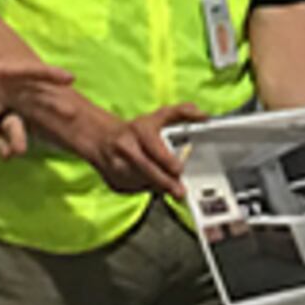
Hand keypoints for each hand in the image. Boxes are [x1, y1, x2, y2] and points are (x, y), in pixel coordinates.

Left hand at [0, 52, 69, 145]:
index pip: (26, 73)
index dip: (47, 75)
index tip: (69, 78)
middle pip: (30, 99)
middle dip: (49, 105)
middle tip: (70, 113)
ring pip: (15, 124)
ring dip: (19, 135)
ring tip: (17, 148)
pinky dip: (3, 147)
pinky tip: (4, 153)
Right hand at [42, 94, 194, 197]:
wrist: (101, 139)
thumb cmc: (135, 130)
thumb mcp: (159, 117)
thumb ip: (182, 113)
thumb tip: (203, 115)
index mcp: (139, 131)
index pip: (155, 149)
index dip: (168, 162)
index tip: (179, 169)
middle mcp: (126, 148)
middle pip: (149, 171)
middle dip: (167, 183)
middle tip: (180, 191)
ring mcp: (117, 168)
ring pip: (144, 183)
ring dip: (157, 185)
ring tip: (165, 181)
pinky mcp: (115, 183)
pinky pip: (136, 190)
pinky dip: (146, 188)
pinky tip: (148, 181)